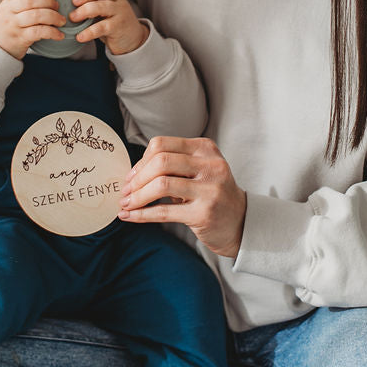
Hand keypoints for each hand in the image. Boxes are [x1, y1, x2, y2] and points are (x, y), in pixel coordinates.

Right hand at [0, 0, 65, 57]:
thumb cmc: (5, 27)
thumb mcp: (8, 11)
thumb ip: (22, 2)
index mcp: (8, 2)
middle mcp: (9, 12)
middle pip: (31, 1)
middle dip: (48, 2)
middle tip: (58, 7)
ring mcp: (14, 25)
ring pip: (36, 16)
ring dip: (53, 17)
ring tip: (61, 21)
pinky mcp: (20, 39)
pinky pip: (38, 32)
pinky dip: (52, 32)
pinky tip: (59, 34)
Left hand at [72, 0, 148, 54]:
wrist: (133, 39)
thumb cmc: (113, 23)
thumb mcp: (105, 10)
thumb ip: (92, 4)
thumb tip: (68, 2)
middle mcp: (117, 0)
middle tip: (73, 2)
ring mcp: (120, 12)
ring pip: (101, 7)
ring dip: (84, 11)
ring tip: (72, 18)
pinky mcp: (119, 27)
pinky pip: (102, 27)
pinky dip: (89, 32)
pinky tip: (80, 36)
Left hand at [118, 136, 246, 257]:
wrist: (241, 222)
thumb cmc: (212, 193)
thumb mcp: (199, 170)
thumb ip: (173, 164)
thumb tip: (132, 173)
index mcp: (205, 148)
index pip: (162, 144)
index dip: (141, 160)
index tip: (131, 176)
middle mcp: (210, 165)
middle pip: (161, 162)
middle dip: (137, 178)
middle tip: (126, 191)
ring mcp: (209, 189)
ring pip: (161, 185)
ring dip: (137, 196)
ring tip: (126, 204)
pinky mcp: (204, 213)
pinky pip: (164, 212)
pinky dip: (142, 214)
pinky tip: (130, 216)